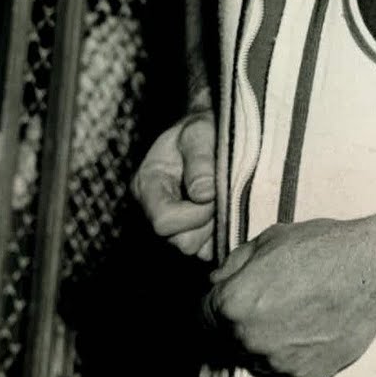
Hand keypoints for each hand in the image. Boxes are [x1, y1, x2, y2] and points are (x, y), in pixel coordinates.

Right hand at [132, 107, 215, 260]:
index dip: (194, 214)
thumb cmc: (201, 126)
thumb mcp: (199, 132)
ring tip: (224, 200)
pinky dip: (220, 235)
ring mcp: (172, 222)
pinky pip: (206, 250)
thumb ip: (200, 160)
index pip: (164, 222)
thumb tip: (204, 195)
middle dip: (207, 222)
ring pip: (194, 248)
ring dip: (215, 228)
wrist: (208, 127)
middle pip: (180, 241)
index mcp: (148, 184)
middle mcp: (155, 209)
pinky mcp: (190, 230)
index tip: (214, 193)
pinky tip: (227, 211)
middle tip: (223, 195)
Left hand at [204, 217, 375, 376]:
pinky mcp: (302, 375)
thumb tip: (217, 279)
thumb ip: (235, 263)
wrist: (372, 271)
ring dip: (268, 341)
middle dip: (244, 322)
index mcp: (233, 303)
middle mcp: (247, 338)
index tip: (236, 300)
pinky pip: (286, 368)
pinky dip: (295, 353)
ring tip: (299, 314)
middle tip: (276, 302)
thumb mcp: (271, 238)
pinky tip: (314, 327)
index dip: (218, 305)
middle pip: (229, 338)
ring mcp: (275, 361)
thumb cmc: (324, 249)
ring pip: (257, 356)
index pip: (203, 316)